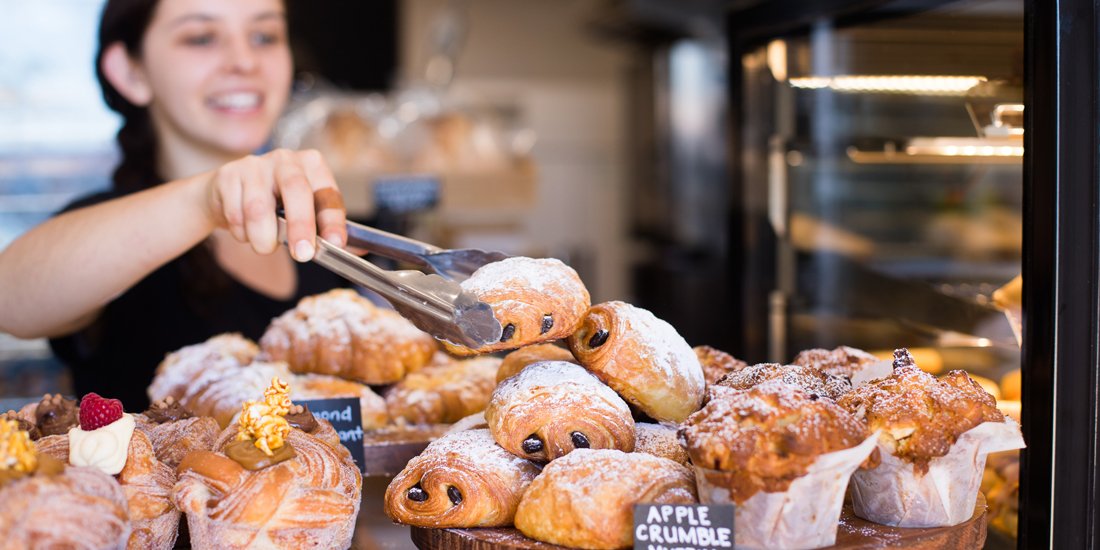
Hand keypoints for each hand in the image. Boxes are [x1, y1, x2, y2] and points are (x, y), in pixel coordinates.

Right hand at [204, 149, 346, 260]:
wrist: (228, 195)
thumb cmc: (275, 206)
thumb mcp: (305, 214)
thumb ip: (328, 231)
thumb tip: (360, 251)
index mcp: (312, 166)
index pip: (327, 194)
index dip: (333, 220)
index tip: (335, 244)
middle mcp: (286, 160)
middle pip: (296, 191)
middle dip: (300, 226)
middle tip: (303, 254)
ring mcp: (255, 164)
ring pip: (259, 209)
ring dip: (263, 238)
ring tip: (264, 244)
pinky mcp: (229, 175)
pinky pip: (236, 214)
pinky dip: (241, 233)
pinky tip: (244, 229)